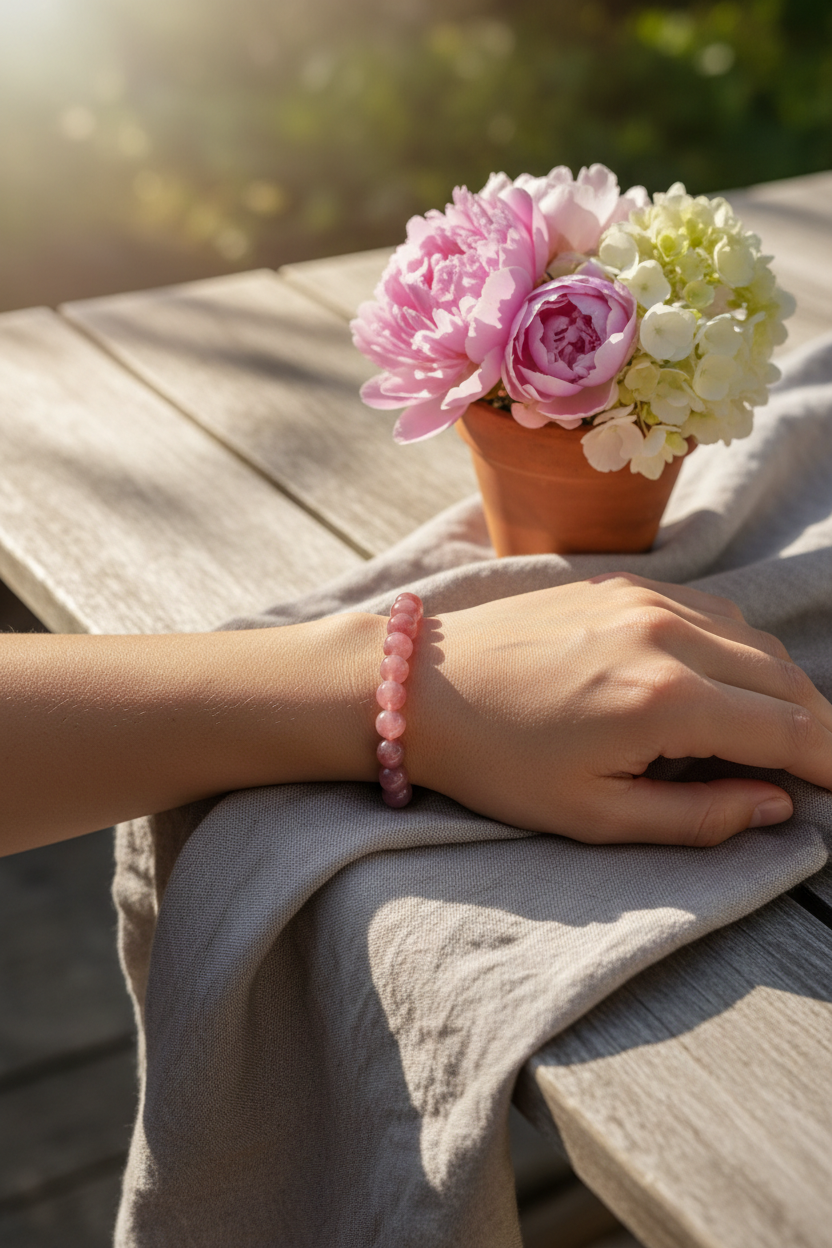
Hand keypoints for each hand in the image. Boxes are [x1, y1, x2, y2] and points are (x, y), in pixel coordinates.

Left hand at [407, 574, 831, 845]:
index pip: (787, 730)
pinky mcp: (621, 582)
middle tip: (820, 767)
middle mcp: (667, 634)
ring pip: (752, 638)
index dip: (829, 763)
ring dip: (781, 685)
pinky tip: (729, 680)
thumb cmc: (497, 761)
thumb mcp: (594, 816)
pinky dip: (738, 647)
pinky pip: (712, 609)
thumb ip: (697, 816)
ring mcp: (644, 598)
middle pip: (784, 678)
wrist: (418, 686)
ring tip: (781, 732)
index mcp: (664, 699)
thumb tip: (774, 807)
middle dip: (816, 727)